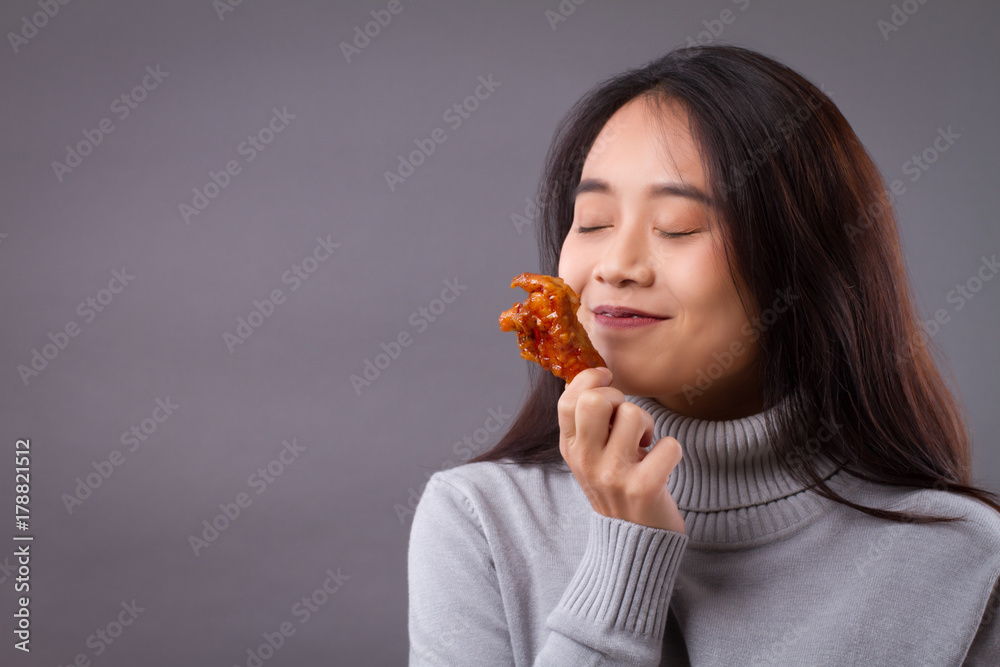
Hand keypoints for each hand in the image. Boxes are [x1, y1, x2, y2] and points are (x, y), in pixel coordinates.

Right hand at [557, 367, 685, 533]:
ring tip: (644, 446)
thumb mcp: (589, 457)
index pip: (568, 399)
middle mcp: (586, 461)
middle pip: (597, 400)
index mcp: (570, 448)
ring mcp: (613, 476)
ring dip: (648, 425)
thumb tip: (593, 375)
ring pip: (634, 415)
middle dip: (620, 398)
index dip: (590, 379)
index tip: (607, 379)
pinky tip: (661, 465)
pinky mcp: (643, 488)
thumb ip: (588, 422)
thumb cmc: (616, 488)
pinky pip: (668, 444)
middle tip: (626, 419)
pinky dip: (671, 450)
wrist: (632, 544)